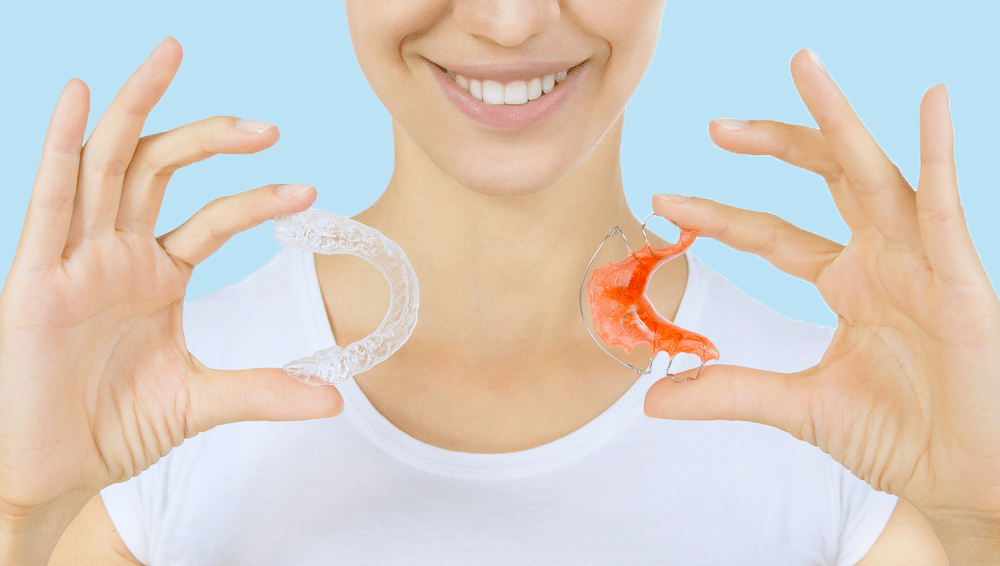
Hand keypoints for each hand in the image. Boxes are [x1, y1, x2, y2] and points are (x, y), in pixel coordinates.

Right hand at [0, 38, 341, 526]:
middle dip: (209, 135)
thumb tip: (334, 398)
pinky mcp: (35, 277)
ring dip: (136, 106)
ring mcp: (75, 259)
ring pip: (106, 163)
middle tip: (267, 125)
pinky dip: (62, 147)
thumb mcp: (199, 402)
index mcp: (155, 274)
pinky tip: (81, 96)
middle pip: (160, 168)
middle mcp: (116, 254)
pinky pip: (49, 201)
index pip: (212, 219)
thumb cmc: (108, 429)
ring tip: (171, 54)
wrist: (47, 472)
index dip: (255, 200)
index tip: (308, 193)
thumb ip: (262, 391)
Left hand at [644, 50, 999, 558]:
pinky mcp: (961, 280)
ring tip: (804, 66)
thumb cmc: (901, 435)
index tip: (665, 201)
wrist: (964, 477)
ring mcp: (921, 262)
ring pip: (877, 173)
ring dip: (840, 119)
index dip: (720, 215)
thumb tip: (652, 398)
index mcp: (848, 282)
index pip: (772, 233)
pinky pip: (948, 208)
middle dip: (774, 144)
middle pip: (825, 179)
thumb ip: (728, 392)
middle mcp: (882, 258)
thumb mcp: (798, 409)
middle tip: (714, 126)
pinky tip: (934, 102)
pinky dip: (941, 155)